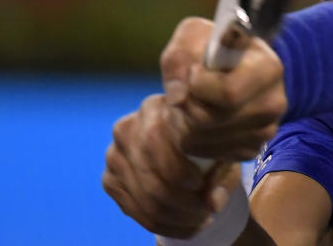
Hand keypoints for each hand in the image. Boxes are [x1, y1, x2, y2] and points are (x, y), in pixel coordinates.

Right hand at [102, 93, 239, 237]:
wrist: (186, 153)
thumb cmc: (208, 146)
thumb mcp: (223, 155)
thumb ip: (221, 176)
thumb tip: (211, 202)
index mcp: (155, 108)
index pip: (155, 140)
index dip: (178, 169)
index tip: (201, 184)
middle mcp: (127, 127)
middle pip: (149, 176)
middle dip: (182, 202)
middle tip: (207, 211)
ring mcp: (114, 155)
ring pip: (144, 198)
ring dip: (176, 217)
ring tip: (201, 219)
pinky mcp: (109, 179)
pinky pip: (134, 210)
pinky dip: (163, 225)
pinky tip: (185, 224)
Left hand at [160, 17, 287, 161]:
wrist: (231, 70)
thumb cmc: (213, 49)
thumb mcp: (193, 36)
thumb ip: (180, 56)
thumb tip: (178, 96)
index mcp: (269, 68)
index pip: (228, 93)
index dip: (198, 84)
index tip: (194, 70)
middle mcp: (274, 103)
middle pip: (211, 120)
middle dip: (187, 106)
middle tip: (186, 91)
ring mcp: (265, 130)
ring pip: (204, 139)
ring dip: (185, 123)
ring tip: (192, 103)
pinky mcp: (252, 149)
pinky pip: (207, 152)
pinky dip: (194, 139)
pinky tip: (201, 120)